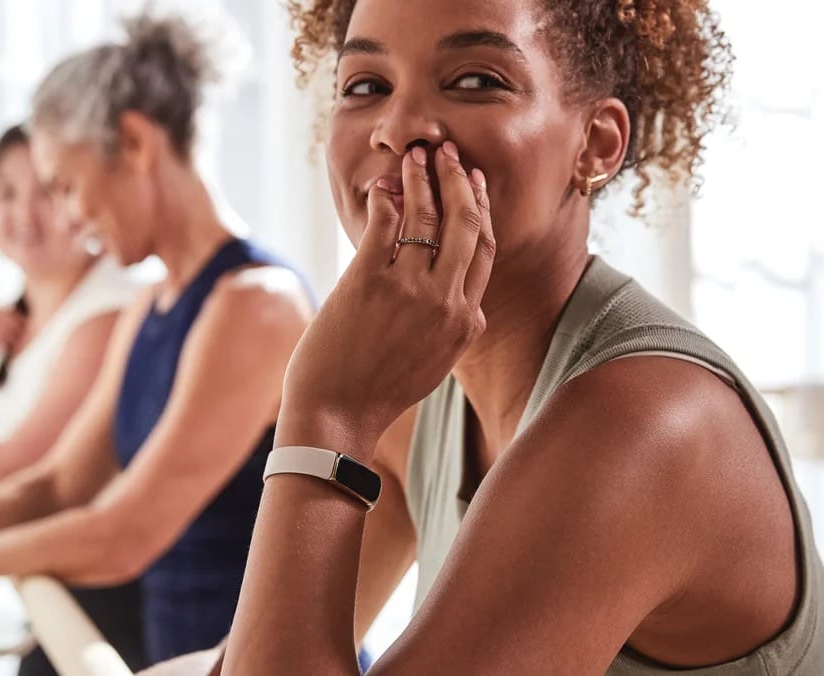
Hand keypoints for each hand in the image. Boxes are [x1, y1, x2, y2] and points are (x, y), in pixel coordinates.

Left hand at [278, 142, 494, 458]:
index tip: (474, 184)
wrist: (338, 416)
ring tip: (415, 156)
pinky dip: (386, 197)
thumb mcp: (434, 361)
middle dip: (459, 179)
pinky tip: (382, 185)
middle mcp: (447, 302)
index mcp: (468, 321)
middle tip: (448, 151)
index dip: (481, 210)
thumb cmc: (379, 392)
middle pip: (466, 224)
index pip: (485, 251)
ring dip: (422, 178)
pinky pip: (385, 224)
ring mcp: (410, 290)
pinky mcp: (370, 281)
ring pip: (428, 215)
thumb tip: (451, 292)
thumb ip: (450, 324)